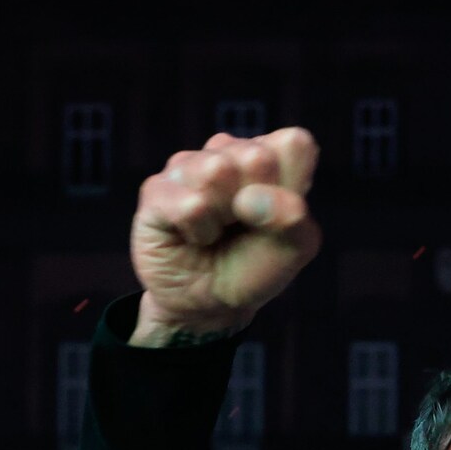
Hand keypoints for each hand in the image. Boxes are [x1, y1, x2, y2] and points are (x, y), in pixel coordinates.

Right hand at [130, 129, 320, 345]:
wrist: (208, 305)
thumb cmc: (253, 267)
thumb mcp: (294, 248)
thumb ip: (293, 217)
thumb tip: (249, 198)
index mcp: (269, 153)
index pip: (294, 144)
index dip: (292, 186)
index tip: (276, 215)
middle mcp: (226, 151)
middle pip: (256, 156)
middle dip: (256, 205)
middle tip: (242, 226)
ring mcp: (187, 165)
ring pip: (217, 172)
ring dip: (223, 219)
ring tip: (216, 231)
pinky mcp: (156, 189)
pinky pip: (189, 204)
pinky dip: (200, 232)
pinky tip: (194, 237)